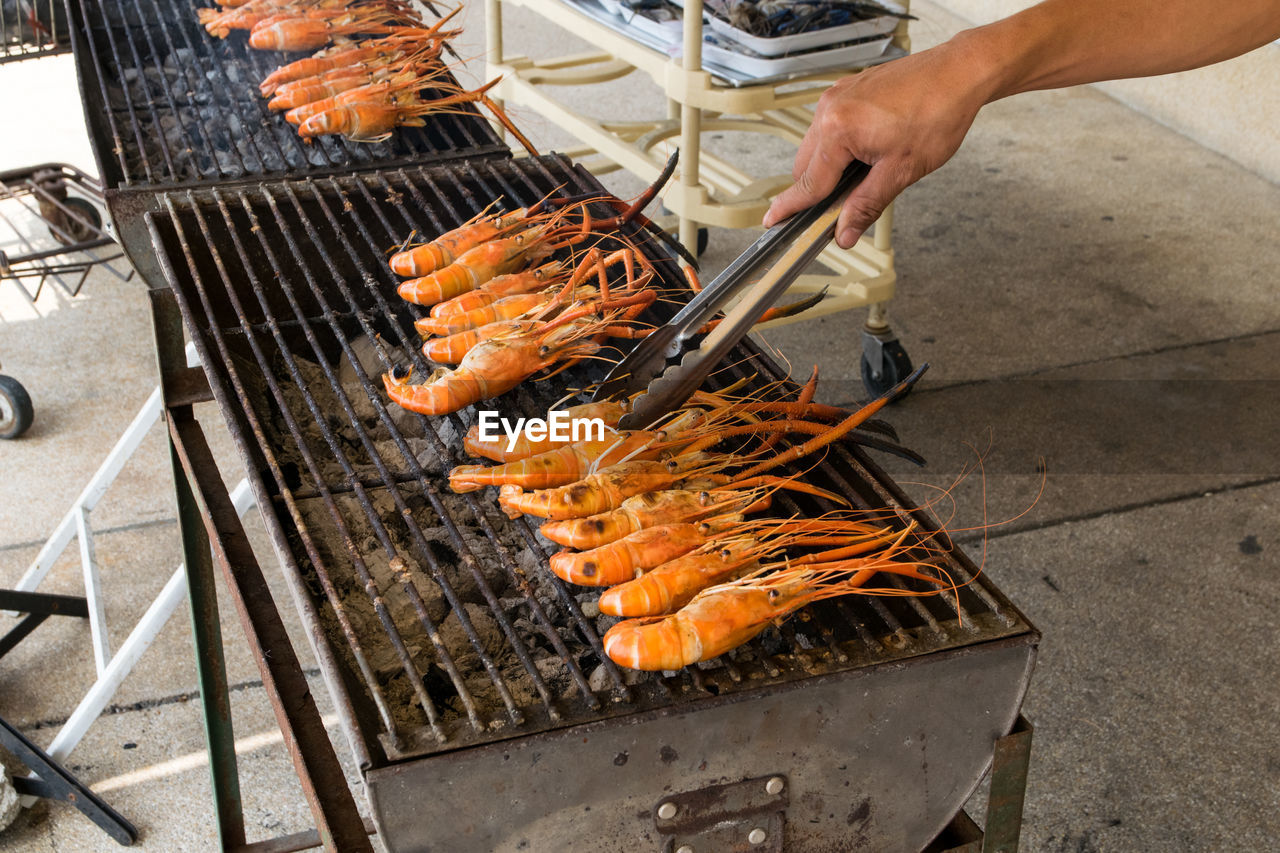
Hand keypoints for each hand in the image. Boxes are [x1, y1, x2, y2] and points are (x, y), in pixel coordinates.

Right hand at [764, 41, 992, 247]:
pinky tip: (871, 150)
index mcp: (838, 129)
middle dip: (820, 189)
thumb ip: (866, 205)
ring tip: (869, 171)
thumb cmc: (938, 113)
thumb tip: (844, 232)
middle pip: (806, 165)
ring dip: (832, 166)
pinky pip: (831, 126)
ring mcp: (838, 95)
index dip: (790, 207)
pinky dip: (842, 145)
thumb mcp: (901, 171)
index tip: (772, 221)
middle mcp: (830, 108)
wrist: (960, 73)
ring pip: (818, 146)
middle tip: (843, 207)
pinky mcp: (849, 89)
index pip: (808, 182)